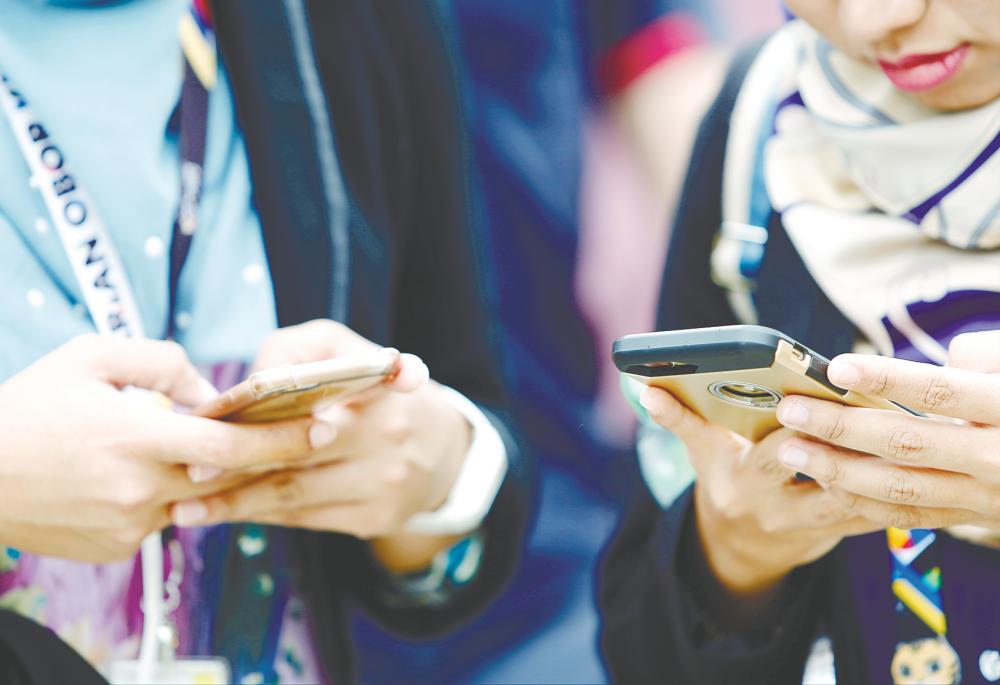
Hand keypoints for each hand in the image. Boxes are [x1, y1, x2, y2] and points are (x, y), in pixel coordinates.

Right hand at [0, 335, 316, 562]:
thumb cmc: (29, 406)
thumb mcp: (92, 357)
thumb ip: (163, 363)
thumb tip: (211, 393)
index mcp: (137, 437)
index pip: (232, 444)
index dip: (284, 437)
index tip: (325, 426)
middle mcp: (140, 488)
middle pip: (225, 475)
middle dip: (260, 455)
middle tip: (297, 434)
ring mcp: (129, 525)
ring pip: (192, 496)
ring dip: (196, 472)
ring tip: (158, 445)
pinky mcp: (116, 549)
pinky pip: (159, 518)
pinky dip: (158, 494)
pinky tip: (122, 474)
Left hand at [171, 321, 470, 569]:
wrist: (445, 450)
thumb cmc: (378, 390)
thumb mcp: (347, 348)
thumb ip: (298, 349)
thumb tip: (251, 383)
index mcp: (381, 389)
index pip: (322, 396)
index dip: (266, 411)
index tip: (212, 423)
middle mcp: (387, 438)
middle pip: (297, 455)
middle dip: (236, 467)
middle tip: (186, 473)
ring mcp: (384, 485)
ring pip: (295, 495)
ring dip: (237, 503)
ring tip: (186, 509)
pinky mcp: (376, 519)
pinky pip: (307, 518)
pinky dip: (264, 515)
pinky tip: (227, 514)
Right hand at [640, 386, 877, 595]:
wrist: (739, 549)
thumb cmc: (722, 482)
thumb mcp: (699, 451)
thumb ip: (676, 418)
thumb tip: (643, 387)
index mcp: (743, 483)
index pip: (772, 457)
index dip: (798, 430)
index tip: (820, 403)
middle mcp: (780, 508)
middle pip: (823, 476)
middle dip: (847, 444)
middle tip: (870, 408)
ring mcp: (815, 526)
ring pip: (859, 497)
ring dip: (880, 466)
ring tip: (898, 429)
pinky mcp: (843, 533)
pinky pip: (877, 513)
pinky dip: (895, 486)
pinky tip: (908, 456)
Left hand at [774, 331, 999, 531]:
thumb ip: (986, 357)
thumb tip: (943, 361)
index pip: (942, 391)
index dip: (888, 377)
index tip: (838, 366)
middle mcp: (999, 458)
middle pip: (907, 442)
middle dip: (841, 427)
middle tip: (791, 410)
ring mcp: (987, 496)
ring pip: (901, 487)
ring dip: (839, 471)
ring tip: (792, 451)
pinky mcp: (976, 517)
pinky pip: (913, 515)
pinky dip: (866, 502)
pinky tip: (828, 485)